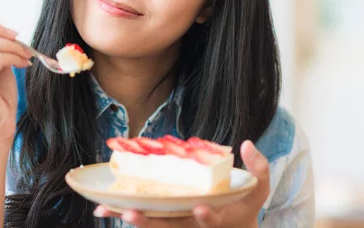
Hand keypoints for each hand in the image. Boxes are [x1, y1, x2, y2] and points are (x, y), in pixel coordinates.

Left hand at [94, 140, 268, 227]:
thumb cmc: (243, 207)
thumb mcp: (257, 189)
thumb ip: (259, 168)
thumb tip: (247, 143)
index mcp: (219, 220)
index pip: (212, 221)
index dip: (207, 217)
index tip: (199, 207)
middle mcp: (194, 226)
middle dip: (151, 223)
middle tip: (131, 213)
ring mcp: (179, 227)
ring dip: (132, 220)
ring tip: (106, 210)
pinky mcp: (167, 225)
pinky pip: (146, 222)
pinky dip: (125, 215)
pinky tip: (104, 208)